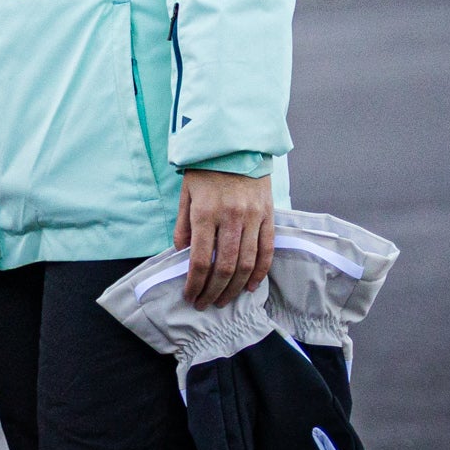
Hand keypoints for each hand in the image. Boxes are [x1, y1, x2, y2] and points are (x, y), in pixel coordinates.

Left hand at [176, 169, 275, 307]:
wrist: (237, 145)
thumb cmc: (206, 169)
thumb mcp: (186, 193)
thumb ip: (183, 224)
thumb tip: (181, 253)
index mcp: (205, 213)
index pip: (200, 259)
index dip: (195, 283)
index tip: (190, 296)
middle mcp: (230, 218)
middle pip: (225, 267)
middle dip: (213, 291)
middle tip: (205, 305)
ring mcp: (252, 218)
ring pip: (247, 263)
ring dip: (235, 288)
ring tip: (225, 301)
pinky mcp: (268, 216)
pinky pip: (266, 250)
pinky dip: (259, 273)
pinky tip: (250, 287)